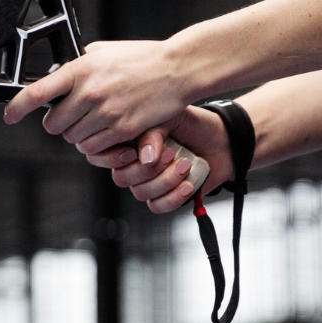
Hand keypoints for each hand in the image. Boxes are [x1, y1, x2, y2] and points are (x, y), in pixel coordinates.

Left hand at [2, 39, 191, 154]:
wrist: (177, 69)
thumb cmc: (143, 59)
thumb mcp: (104, 51)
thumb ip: (79, 63)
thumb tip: (59, 74)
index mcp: (81, 69)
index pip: (37, 92)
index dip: (16, 107)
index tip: (10, 116)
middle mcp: (90, 92)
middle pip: (53, 125)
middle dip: (60, 123)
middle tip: (74, 115)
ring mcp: (106, 113)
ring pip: (74, 139)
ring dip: (79, 134)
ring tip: (96, 120)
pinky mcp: (122, 129)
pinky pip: (95, 147)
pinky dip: (97, 143)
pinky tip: (108, 129)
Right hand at [85, 105, 231, 213]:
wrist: (222, 140)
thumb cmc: (193, 125)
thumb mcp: (171, 116)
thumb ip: (152, 131)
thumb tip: (144, 156)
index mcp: (127, 140)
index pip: (99, 154)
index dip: (111, 158)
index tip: (132, 152)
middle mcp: (134, 163)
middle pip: (121, 178)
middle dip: (148, 169)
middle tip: (171, 153)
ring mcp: (149, 181)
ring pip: (141, 193)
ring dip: (166, 180)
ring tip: (185, 165)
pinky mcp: (165, 196)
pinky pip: (158, 206)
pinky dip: (174, 197)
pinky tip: (188, 184)